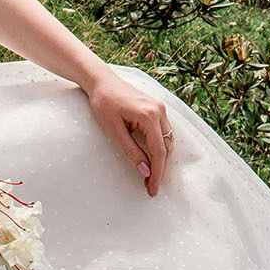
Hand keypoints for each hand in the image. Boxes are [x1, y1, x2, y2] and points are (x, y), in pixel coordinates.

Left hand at [85, 73, 174, 195]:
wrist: (101, 81)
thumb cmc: (104, 103)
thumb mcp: (113, 130)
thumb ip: (131, 151)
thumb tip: (145, 171)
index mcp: (149, 116)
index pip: (159, 151)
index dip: (157, 173)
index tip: (152, 189)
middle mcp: (159, 111)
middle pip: (167, 147)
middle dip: (161, 169)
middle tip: (150, 186)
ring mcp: (160, 108)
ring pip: (168, 140)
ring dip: (162, 158)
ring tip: (151, 175)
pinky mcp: (157, 108)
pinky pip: (164, 131)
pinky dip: (161, 146)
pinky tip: (152, 157)